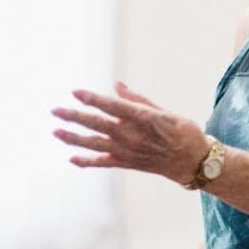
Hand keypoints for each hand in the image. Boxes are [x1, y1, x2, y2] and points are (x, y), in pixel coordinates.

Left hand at [52, 81, 208, 185]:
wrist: (193, 161)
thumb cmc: (183, 132)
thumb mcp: (165, 112)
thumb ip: (138, 100)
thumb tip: (117, 86)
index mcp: (143, 119)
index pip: (112, 106)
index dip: (92, 98)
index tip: (75, 92)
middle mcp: (131, 136)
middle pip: (97, 124)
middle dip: (74, 116)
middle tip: (55, 110)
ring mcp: (127, 151)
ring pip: (94, 144)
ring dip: (73, 138)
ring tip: (56, 131)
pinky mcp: (127, 163)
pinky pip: (103, 162)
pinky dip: (87, 162)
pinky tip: (72, 158)